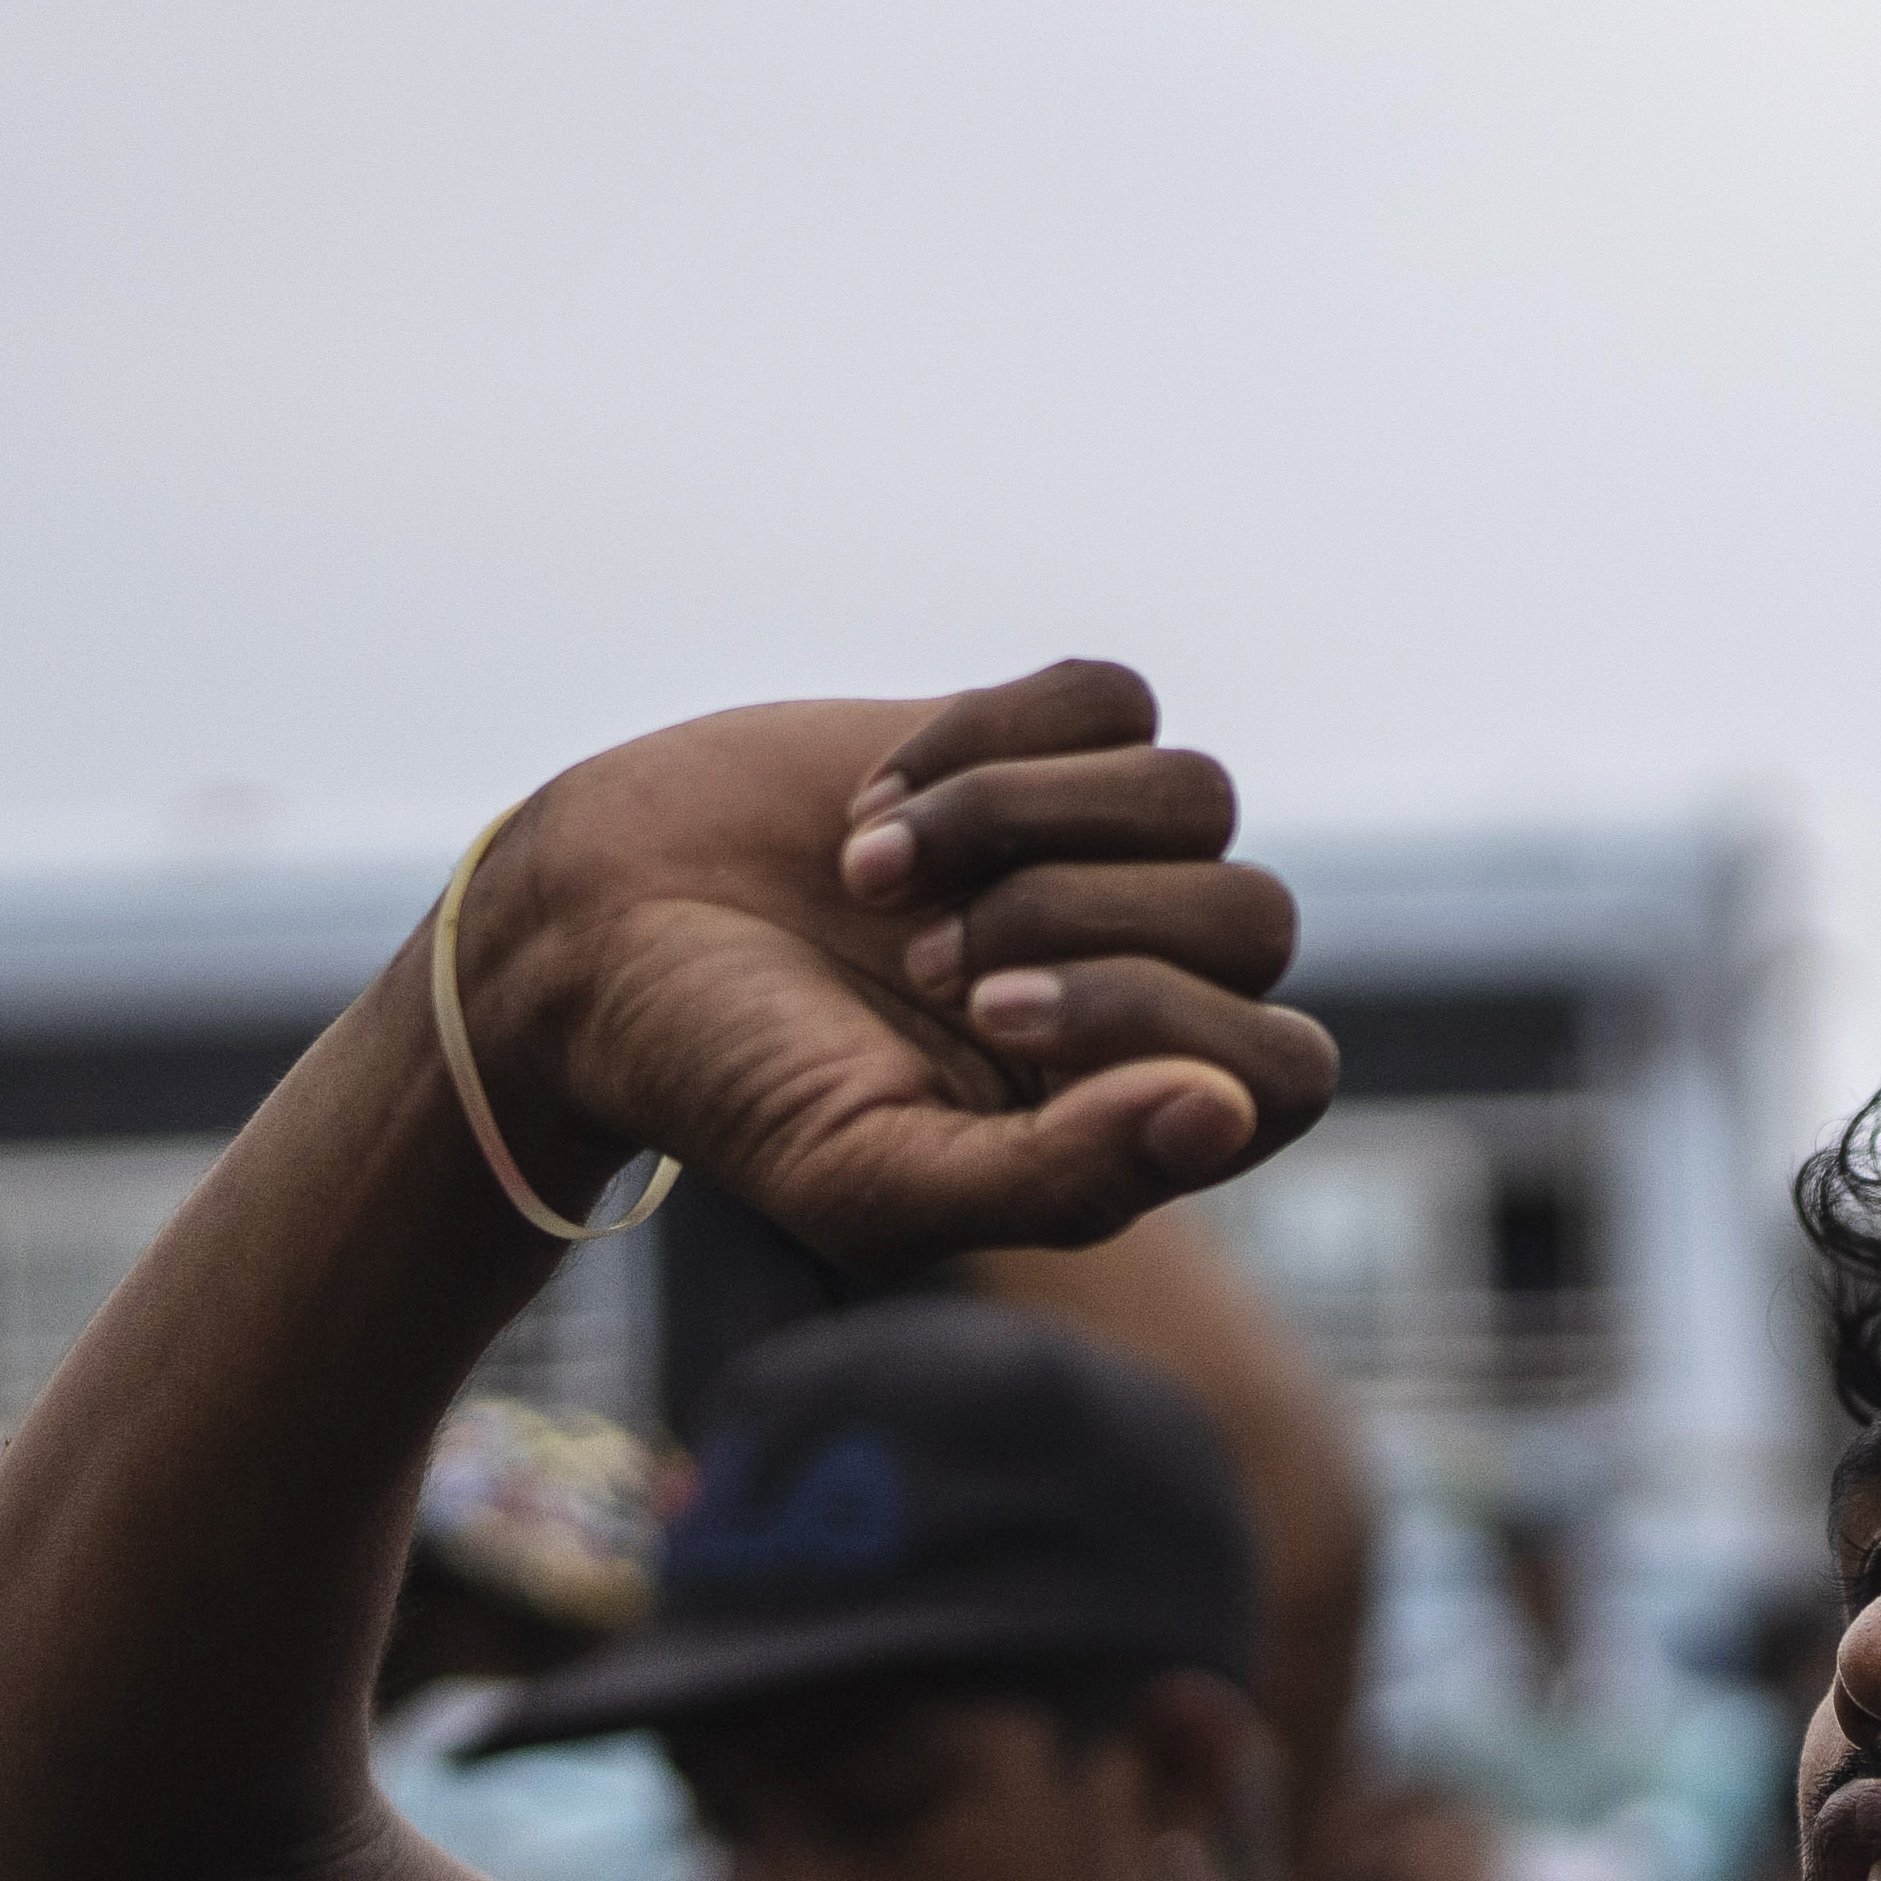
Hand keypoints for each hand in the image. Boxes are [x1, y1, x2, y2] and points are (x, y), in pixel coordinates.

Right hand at [459, 669, 1339, 1281]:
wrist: (597, 939)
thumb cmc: (735, 1087)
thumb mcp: (873, 1178)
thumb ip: (1060, 1179)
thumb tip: (1223, 1111)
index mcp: (1131, 1114)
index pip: (1284, 1071)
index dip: (1166, 1024)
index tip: (995, 1017)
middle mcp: (1145, 982)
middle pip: (1255, 918)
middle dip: (1076, 921)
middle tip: (920, 961)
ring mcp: (1102, 854)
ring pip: (1196, 794)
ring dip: (1019, 821)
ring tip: (874, 877)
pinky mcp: (1039, 744)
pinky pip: (1112, 702)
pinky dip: (984, 737)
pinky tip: (876, 806)